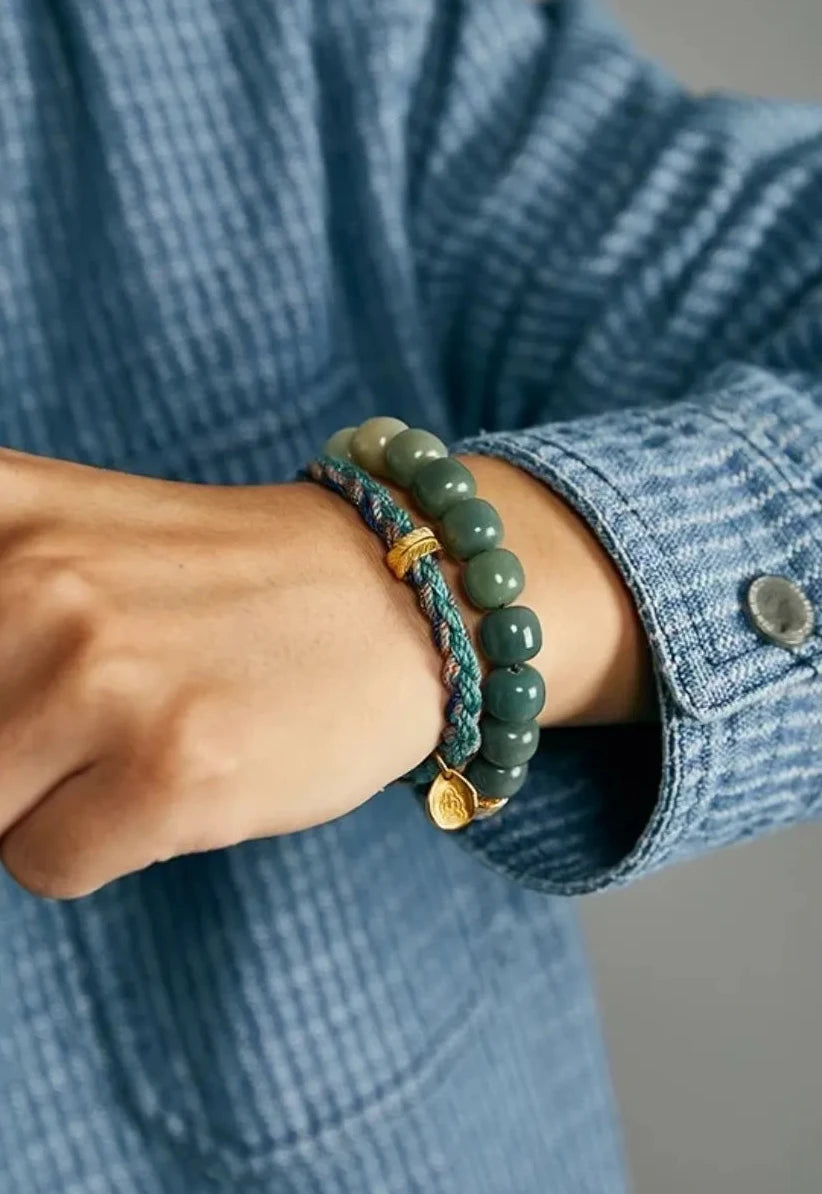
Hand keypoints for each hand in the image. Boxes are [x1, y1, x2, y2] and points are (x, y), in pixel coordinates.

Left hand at [0, 449, 444, 898]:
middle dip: (6, 757)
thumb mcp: (71, 533)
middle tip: (88, 719)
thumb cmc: (228, 581)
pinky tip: (179, 779)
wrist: (397, 597)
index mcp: (4, 511)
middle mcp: (39, 583)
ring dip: (42, 802)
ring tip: (134, 742)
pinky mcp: (174, 770)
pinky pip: (45, 868)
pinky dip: (98, 847)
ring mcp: (106, 677)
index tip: (17, 706)